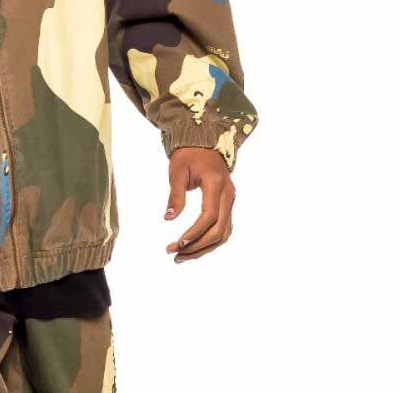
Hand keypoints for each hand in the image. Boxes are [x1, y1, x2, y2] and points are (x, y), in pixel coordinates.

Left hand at [163, 146, 234, 261]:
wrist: (203, 142)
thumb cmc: (187, 155)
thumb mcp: (177, 171)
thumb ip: (175, 195)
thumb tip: (168, 218)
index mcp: (216, 184)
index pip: (209, 216)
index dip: (195, 232)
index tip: (178, 243)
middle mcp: (228, 194)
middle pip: (219, 230)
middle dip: (198, 246)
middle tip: (175, 254)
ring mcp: (231, 200)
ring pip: (224, 233)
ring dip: (204, 248)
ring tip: (181, 256)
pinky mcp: (228, 205)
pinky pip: (223, 228)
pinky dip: (210, 240)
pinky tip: (193, 247)